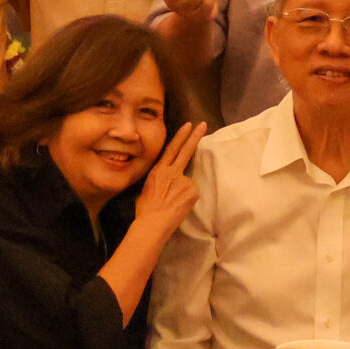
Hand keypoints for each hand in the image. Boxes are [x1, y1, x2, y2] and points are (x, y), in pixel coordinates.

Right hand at [129, 124, 204, 238]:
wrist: (152, 224)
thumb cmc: (146, 210)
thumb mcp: (148, 188)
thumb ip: (161, 179)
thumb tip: (169, 179)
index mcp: (158, 170)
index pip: (172, 148)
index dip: (181, 136)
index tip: (188, 125)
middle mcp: (171, 172)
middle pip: (186, 150)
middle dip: (195, 136)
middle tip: (203, 124)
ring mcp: (183, 181)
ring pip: (188, 181)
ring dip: (184, 191)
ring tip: (173, 203)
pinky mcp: (192, 191)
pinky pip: (193, 192)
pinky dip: (189, 198)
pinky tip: (180, 206)